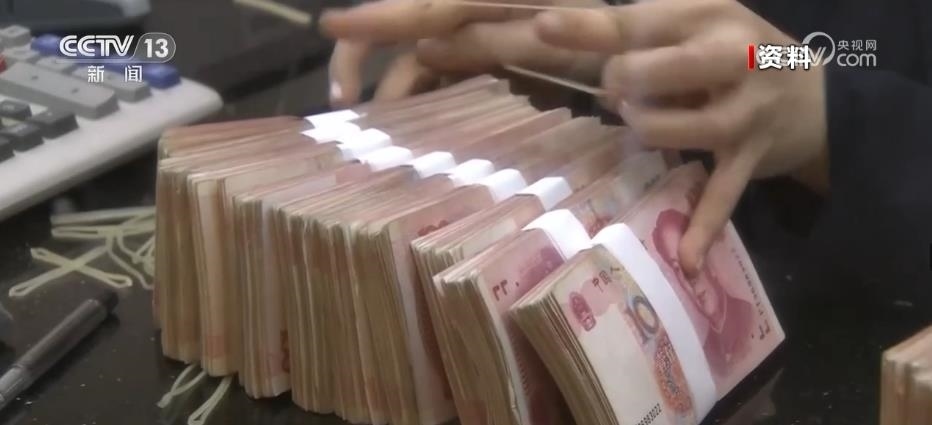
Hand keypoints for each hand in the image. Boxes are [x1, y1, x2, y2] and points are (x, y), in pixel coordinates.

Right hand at [320, 0, 607, 105]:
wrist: (637, 43)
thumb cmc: (606, 31)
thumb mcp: (555, 34)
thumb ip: (489, 38)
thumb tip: (422, 45)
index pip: (422, 7)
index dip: (374, 18)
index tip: (329, 27)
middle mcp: (472, 5)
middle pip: (402, 23)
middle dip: (365, 57)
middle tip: (342, 102)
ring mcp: (475, 26)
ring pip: (416, 51)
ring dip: (395, 85)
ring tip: (379, 127)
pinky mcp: (482, 47)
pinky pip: (440, 66)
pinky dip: (424, 89)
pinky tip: (410, 118)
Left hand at [532, 0, 828, 275]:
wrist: (820, 99)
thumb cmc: (736, 53)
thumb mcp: (699, 22)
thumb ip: (640, 28)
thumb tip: (561, 31)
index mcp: (713, 16)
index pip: (642, 20)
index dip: (590, 28)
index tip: (544, 26)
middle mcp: (735, 60)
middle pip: (661, 70)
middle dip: (623, 81)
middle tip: (616, 90)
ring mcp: (745, 113)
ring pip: (679, 130)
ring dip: (647, 129)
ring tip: (641, 121)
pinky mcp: (750, 159)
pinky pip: (723, 195)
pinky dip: (705, 228)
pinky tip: (687, 262)